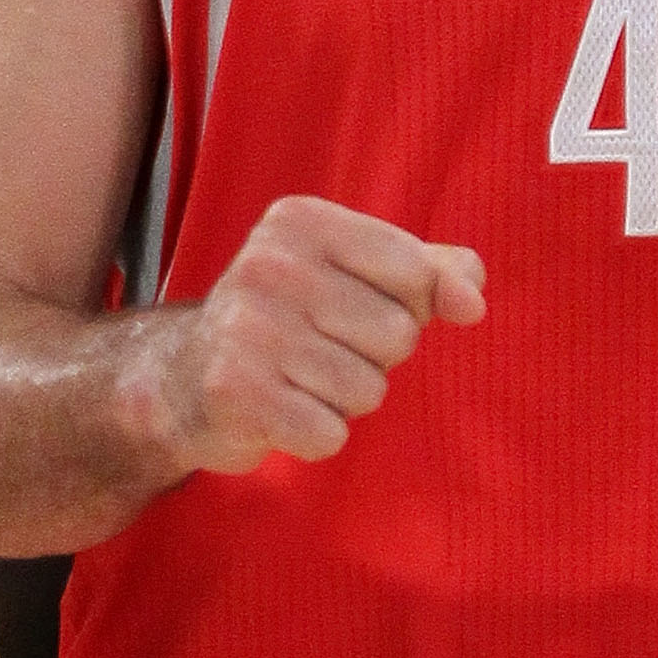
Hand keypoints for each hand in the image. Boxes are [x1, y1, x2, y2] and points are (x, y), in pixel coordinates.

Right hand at [163, 197, 485, 474]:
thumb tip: (472, 299)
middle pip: (399, 335)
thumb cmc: (294, 321)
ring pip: (368, 390)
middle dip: (374, 358)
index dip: (408, 305)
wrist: (185, 378)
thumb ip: (431, 273)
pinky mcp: (236, 394)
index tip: (356, 307)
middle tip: (318, 350)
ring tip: (298, 380)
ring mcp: (247, 330)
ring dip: (344, 400)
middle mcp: (269, 265)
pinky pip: (329, 434)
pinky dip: (314, 436)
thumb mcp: (360, 275)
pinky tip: (280, 411)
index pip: (415, 271)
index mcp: (302, 221)